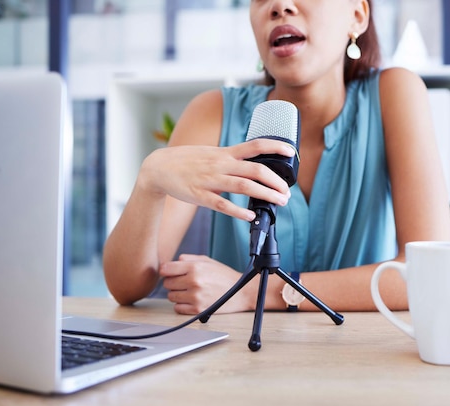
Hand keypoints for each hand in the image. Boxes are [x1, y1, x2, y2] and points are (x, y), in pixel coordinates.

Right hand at [138, 138, 294, 220]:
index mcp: (224, 153)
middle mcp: (220, 164)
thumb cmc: (187, 161)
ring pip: (244, 186)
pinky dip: (238, 211)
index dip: (275, 147)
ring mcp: (210, 180)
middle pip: (255, 170)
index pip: (255, 145)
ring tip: (280, 202)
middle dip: (276, 181)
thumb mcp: (211, 153)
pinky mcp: (200, 195)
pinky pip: (222, 205)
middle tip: (287, 193)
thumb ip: (231, 159)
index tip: (291, 152)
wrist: (158, 168)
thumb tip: (252, 165)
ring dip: (265, 195)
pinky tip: (250, 216)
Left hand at [160, 254, 255, 314]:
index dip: (166, 271)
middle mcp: (194, 281)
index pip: (166, 269)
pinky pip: (178, 308)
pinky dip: (182, 305)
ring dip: (177, 294)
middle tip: (183, 282)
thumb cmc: (225, 276)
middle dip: (173, 282)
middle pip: (167, 283)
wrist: (242, 292)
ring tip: (189, 291)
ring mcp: (195, 297)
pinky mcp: (198, 310)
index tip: (170, 273)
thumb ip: (188, 259)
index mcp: (195, 267)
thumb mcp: (208, 261)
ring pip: (171, 296)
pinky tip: (191, 300)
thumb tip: (172, 262)